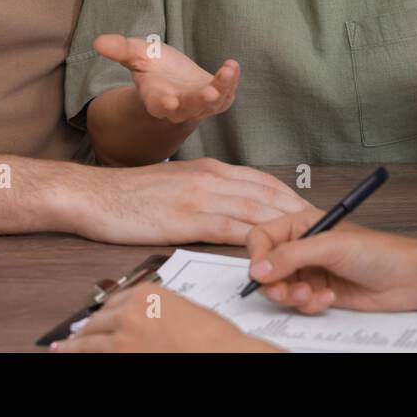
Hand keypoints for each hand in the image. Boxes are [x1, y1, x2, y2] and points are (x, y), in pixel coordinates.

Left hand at [51, 285, 276, 352]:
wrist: (221, 351)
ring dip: (74, 345)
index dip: (99, 316)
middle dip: (84, 331)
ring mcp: (123, 334)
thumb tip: (143, 322)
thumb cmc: (211, 336)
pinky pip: (93, 354)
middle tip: (71, 338)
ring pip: (89, 339)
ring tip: (62, 349)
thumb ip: (155, 309)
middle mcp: (130, 309)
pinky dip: (80, 354)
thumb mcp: (181, 309)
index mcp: (146, 291)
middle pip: (97, 320)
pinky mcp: (122, 353)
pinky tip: (70, 355)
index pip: (112, 303)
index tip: (93, 320)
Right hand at [72, 158, 308, 244]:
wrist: (95, 194)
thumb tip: (228, 205)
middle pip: (266, 193)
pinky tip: (269, 249)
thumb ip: (205, 188)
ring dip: (284, 224)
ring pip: (254, 209)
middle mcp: (210, 177)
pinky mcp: (186, 219)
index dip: (288, 195)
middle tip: (321, 224)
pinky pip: (228, 229)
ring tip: (307, 238)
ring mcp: (199, 196)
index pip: (260, 179)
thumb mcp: (177, 181)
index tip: (309, 208)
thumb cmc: (130, 193)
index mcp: (208, 167)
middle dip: (297, 209)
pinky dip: (253, 239)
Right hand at [94, 33, 238, 124]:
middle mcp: (179, 106)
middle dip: (199, 101)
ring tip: (227, 71)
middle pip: (189, 107)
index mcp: (156, 98)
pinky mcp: (218, 99)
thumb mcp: (136, 55)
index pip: (158, 105)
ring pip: (213, 103)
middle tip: (209, 94)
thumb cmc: (154, 69)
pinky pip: (226, 94)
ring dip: (222, 88)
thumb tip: (97, 41)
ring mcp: (201, 105)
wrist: (176, 81)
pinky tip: (232, 65)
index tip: (168, 104)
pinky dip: (232, 80)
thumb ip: (120, 49)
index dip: (163, 105)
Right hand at [244, 206, 416, 312]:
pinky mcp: (319, 292)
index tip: (261, 273)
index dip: (257, 256)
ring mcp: (310, 271)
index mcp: (301, 224)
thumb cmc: (378, 251)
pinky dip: (310, 304)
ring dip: (292, 296)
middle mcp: (303, 247)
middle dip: (274, 283)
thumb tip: (259, 267)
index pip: (262, 238)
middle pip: (267, 267)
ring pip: (281, 289)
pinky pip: (299, 303)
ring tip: (309, 294)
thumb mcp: (329, 246)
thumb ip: (291, 256)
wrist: (406, 278)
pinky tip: (329, 297)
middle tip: (286, 290)